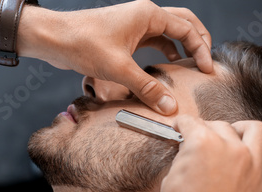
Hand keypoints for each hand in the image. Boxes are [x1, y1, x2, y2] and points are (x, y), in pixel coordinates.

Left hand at [18, 0, 212, 114]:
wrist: (54, 39)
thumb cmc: (83, 44)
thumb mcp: (119, 69)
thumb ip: (146, 88)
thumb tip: (169, 106)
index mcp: (148, 15)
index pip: (187, 29)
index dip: (201, 49)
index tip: (207, 70)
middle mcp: (145, 16)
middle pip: (183, 23)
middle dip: (198, 41)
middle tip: (206, 62)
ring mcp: (135, 25)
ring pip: (168, 32)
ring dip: (181, 47)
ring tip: (191, 67)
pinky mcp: (126, 36)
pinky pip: (153, 41)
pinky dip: (164, 52)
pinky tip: (167, 66)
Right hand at [159, 116, 261, 191]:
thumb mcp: (171, 182)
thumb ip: (184, 159)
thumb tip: (188, 152)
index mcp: (203, 144)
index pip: (192, 123)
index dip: (183, 124)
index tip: (182, 128)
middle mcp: (231, 149)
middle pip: (222, 125)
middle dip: (208, 129)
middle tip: (200, 141)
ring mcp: (252, 166)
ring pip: (256, 130)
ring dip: (242, 131)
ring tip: (233, 139)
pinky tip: (251, 162)